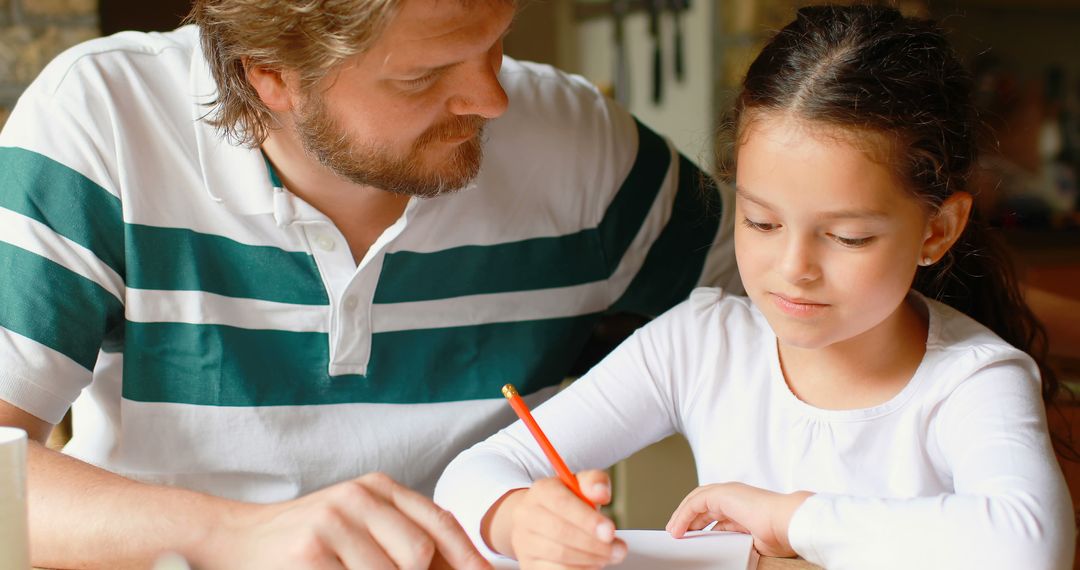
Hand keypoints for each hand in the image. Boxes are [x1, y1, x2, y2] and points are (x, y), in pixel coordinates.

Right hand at [193, 472, 490, 569]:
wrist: (233, 539)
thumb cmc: (306, 541)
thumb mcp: (358, 523)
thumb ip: (404, 534)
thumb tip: (461, 564)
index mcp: (376, 487)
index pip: (439, 524)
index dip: (468, 559)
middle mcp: (357, 497)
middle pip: (420, 555)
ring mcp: (332, 523)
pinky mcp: (310, 553)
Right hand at [484, 470, 626, 568]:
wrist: (537, 519)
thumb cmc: (565, 503)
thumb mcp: (581, 485)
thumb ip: (594, 482)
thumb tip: (601, 493)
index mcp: (542, 490)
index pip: (562, 503)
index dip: (587, 519)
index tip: (610, 531)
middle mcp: (527, 514)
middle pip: (560, 532)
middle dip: (594, 543)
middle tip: (616, 549)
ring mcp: (524, 541)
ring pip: (559, 555)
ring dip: (589, 558)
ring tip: (606, 555)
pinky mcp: (528, 563)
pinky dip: (579, 569)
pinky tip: (591, 563)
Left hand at [666, 482, 811, 557]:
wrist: (788, 523)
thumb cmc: (780, 534)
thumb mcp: (752, 540)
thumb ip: (737, 539)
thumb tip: (726, 549)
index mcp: (744, 507)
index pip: (717, 514)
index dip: (703, 524)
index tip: (694, 537)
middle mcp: (735, 496)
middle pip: (703, 505)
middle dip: (689, 519)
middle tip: (679, 533)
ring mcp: (728, 492)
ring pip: (696, 501)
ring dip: (682, 516)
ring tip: (674, 531)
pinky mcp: (721, 493)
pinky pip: (694, 503)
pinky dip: (683, 515)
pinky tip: (678, 529)